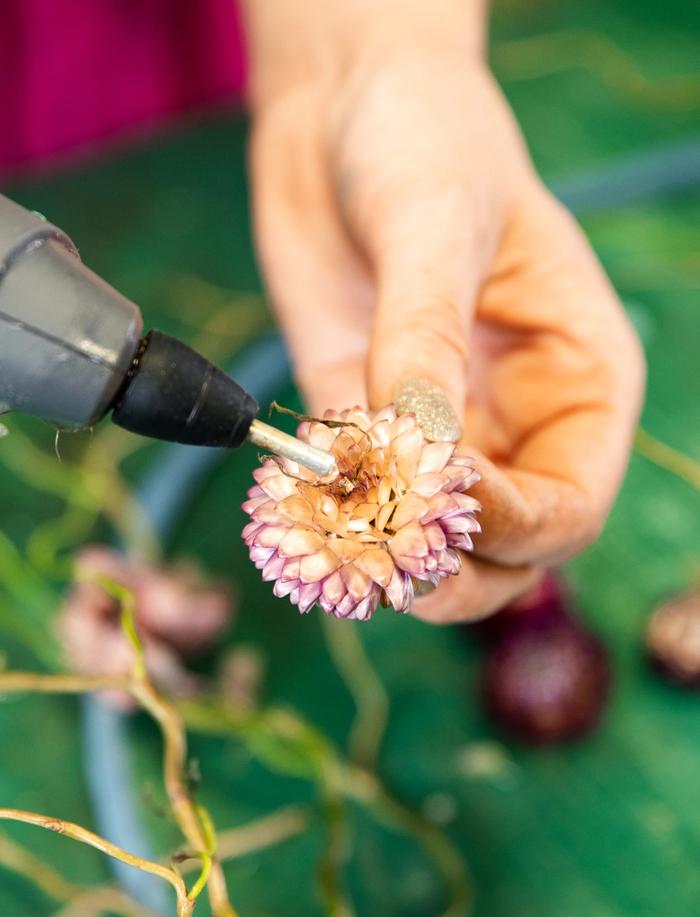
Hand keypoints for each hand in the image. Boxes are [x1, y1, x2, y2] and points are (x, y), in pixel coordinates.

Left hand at [244, 2, 644, 621]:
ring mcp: (433, 429)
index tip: (440, 493)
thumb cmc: (428, 141)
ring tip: (332, 544)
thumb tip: (416, 448)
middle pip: (504, 551)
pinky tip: (290, 500)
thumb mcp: (438, 226)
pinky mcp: (357, 416)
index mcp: (576, 384)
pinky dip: (321, 513)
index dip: (512, 523)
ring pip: (426, 540)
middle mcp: (511, 423)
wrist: (344, 108)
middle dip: (451, 571)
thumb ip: (428, 340)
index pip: (568, 503)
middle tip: (386, 565)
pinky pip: (348, 492)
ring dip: (382, 558)